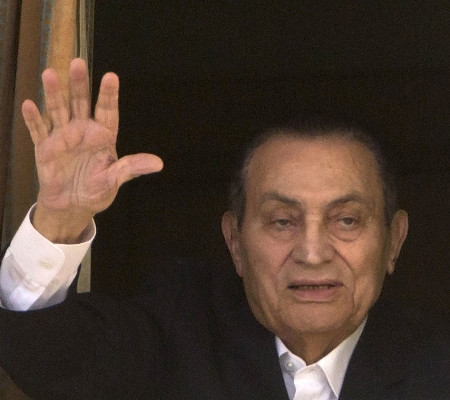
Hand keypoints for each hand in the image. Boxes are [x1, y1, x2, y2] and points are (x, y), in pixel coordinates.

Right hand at [22, 58, 162, 242]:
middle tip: (78, 63)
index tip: (111, 77)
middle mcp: (82, 130)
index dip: (109, 95)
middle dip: (79, 84)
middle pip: (80, 103)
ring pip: (58, 110)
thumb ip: (131, 168)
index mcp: (102, 135)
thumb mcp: (114, 179)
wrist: (72, 205)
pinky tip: (29, 104)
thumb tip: (159, 164)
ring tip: (49, 74)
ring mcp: (62, 137)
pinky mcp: (45, 147)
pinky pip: (38, 131)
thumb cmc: (96, 190)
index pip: (107, 110)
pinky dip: (33, 119)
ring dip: (54, 94)